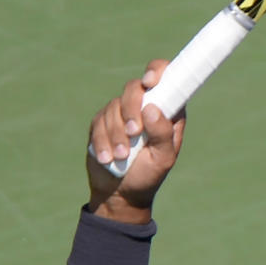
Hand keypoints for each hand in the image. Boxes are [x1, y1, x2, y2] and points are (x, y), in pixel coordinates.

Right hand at [86, 61, 185, 221]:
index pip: (166, 77)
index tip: (150, 81)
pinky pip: (98, 121)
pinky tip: (107, 158)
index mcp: (167, 109)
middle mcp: (145, 105)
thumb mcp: (163, 158)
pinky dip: (102, 140)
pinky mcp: (102, 123)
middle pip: (134, 87)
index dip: (158, 71)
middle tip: (134, 132)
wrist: (121, 193)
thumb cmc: (149, 174)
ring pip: (114, 106)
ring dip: (116, 133)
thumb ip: (162, 134)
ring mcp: (122, 113)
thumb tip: (151, 109)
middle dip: (131, 108)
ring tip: (121, 157)